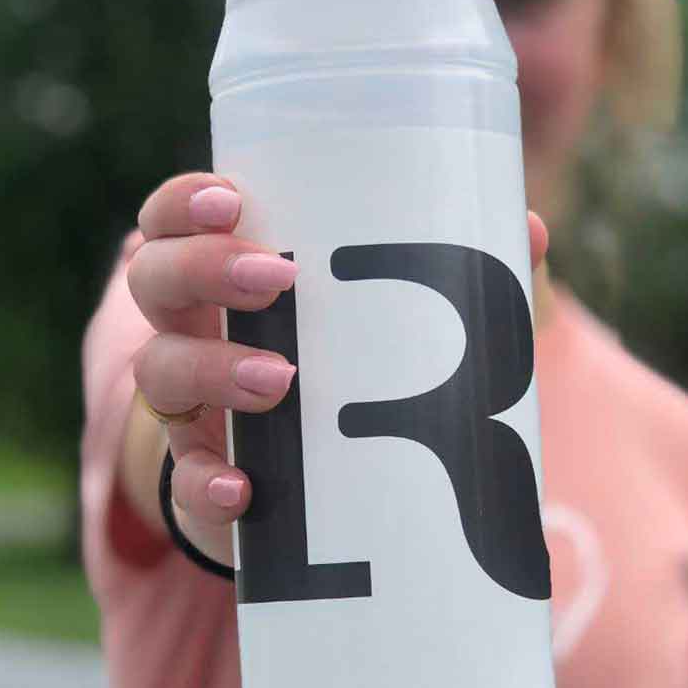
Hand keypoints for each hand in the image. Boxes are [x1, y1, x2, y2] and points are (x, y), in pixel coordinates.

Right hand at [126, 171, 549, 537]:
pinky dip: (205, 482)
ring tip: (282, 378)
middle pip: (154, 281)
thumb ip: (461, 271)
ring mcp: (193, 408)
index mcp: (230, 278)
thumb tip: (532, 229)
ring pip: (161, 371)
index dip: (186, 202)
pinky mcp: (207, 477)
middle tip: (277, 279)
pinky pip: (183, 481)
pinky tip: (245, 488)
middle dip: (203, 269)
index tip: (235, 199)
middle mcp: (194, 331)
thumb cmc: (356, 370)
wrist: (324, 485)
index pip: (174, 220)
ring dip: (213, 367)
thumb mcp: (398, 319)